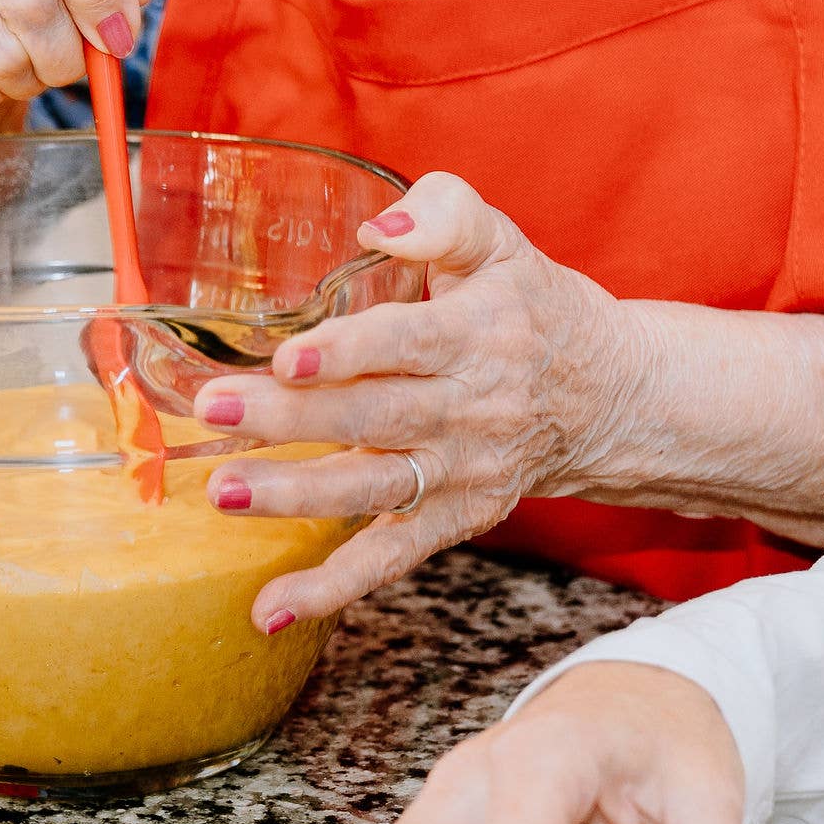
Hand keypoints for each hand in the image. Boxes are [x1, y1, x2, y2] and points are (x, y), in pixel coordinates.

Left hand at [192, 173, 634, 631]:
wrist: (606, 395)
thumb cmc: (532, 307)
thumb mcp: (502, 241)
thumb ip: (445, 215)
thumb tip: (381, 223)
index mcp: (477, 334)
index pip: (409, 345)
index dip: (350, 353)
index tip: (291, 356)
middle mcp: (469, 409)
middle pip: (374, 418)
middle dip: (290, 419)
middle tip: (217, 411)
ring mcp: (460, 472)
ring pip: (374, 490)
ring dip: (296, 498)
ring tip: (225, 493)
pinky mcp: (455, 518)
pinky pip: (391, 558)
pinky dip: (332, 588)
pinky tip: (270, 608)